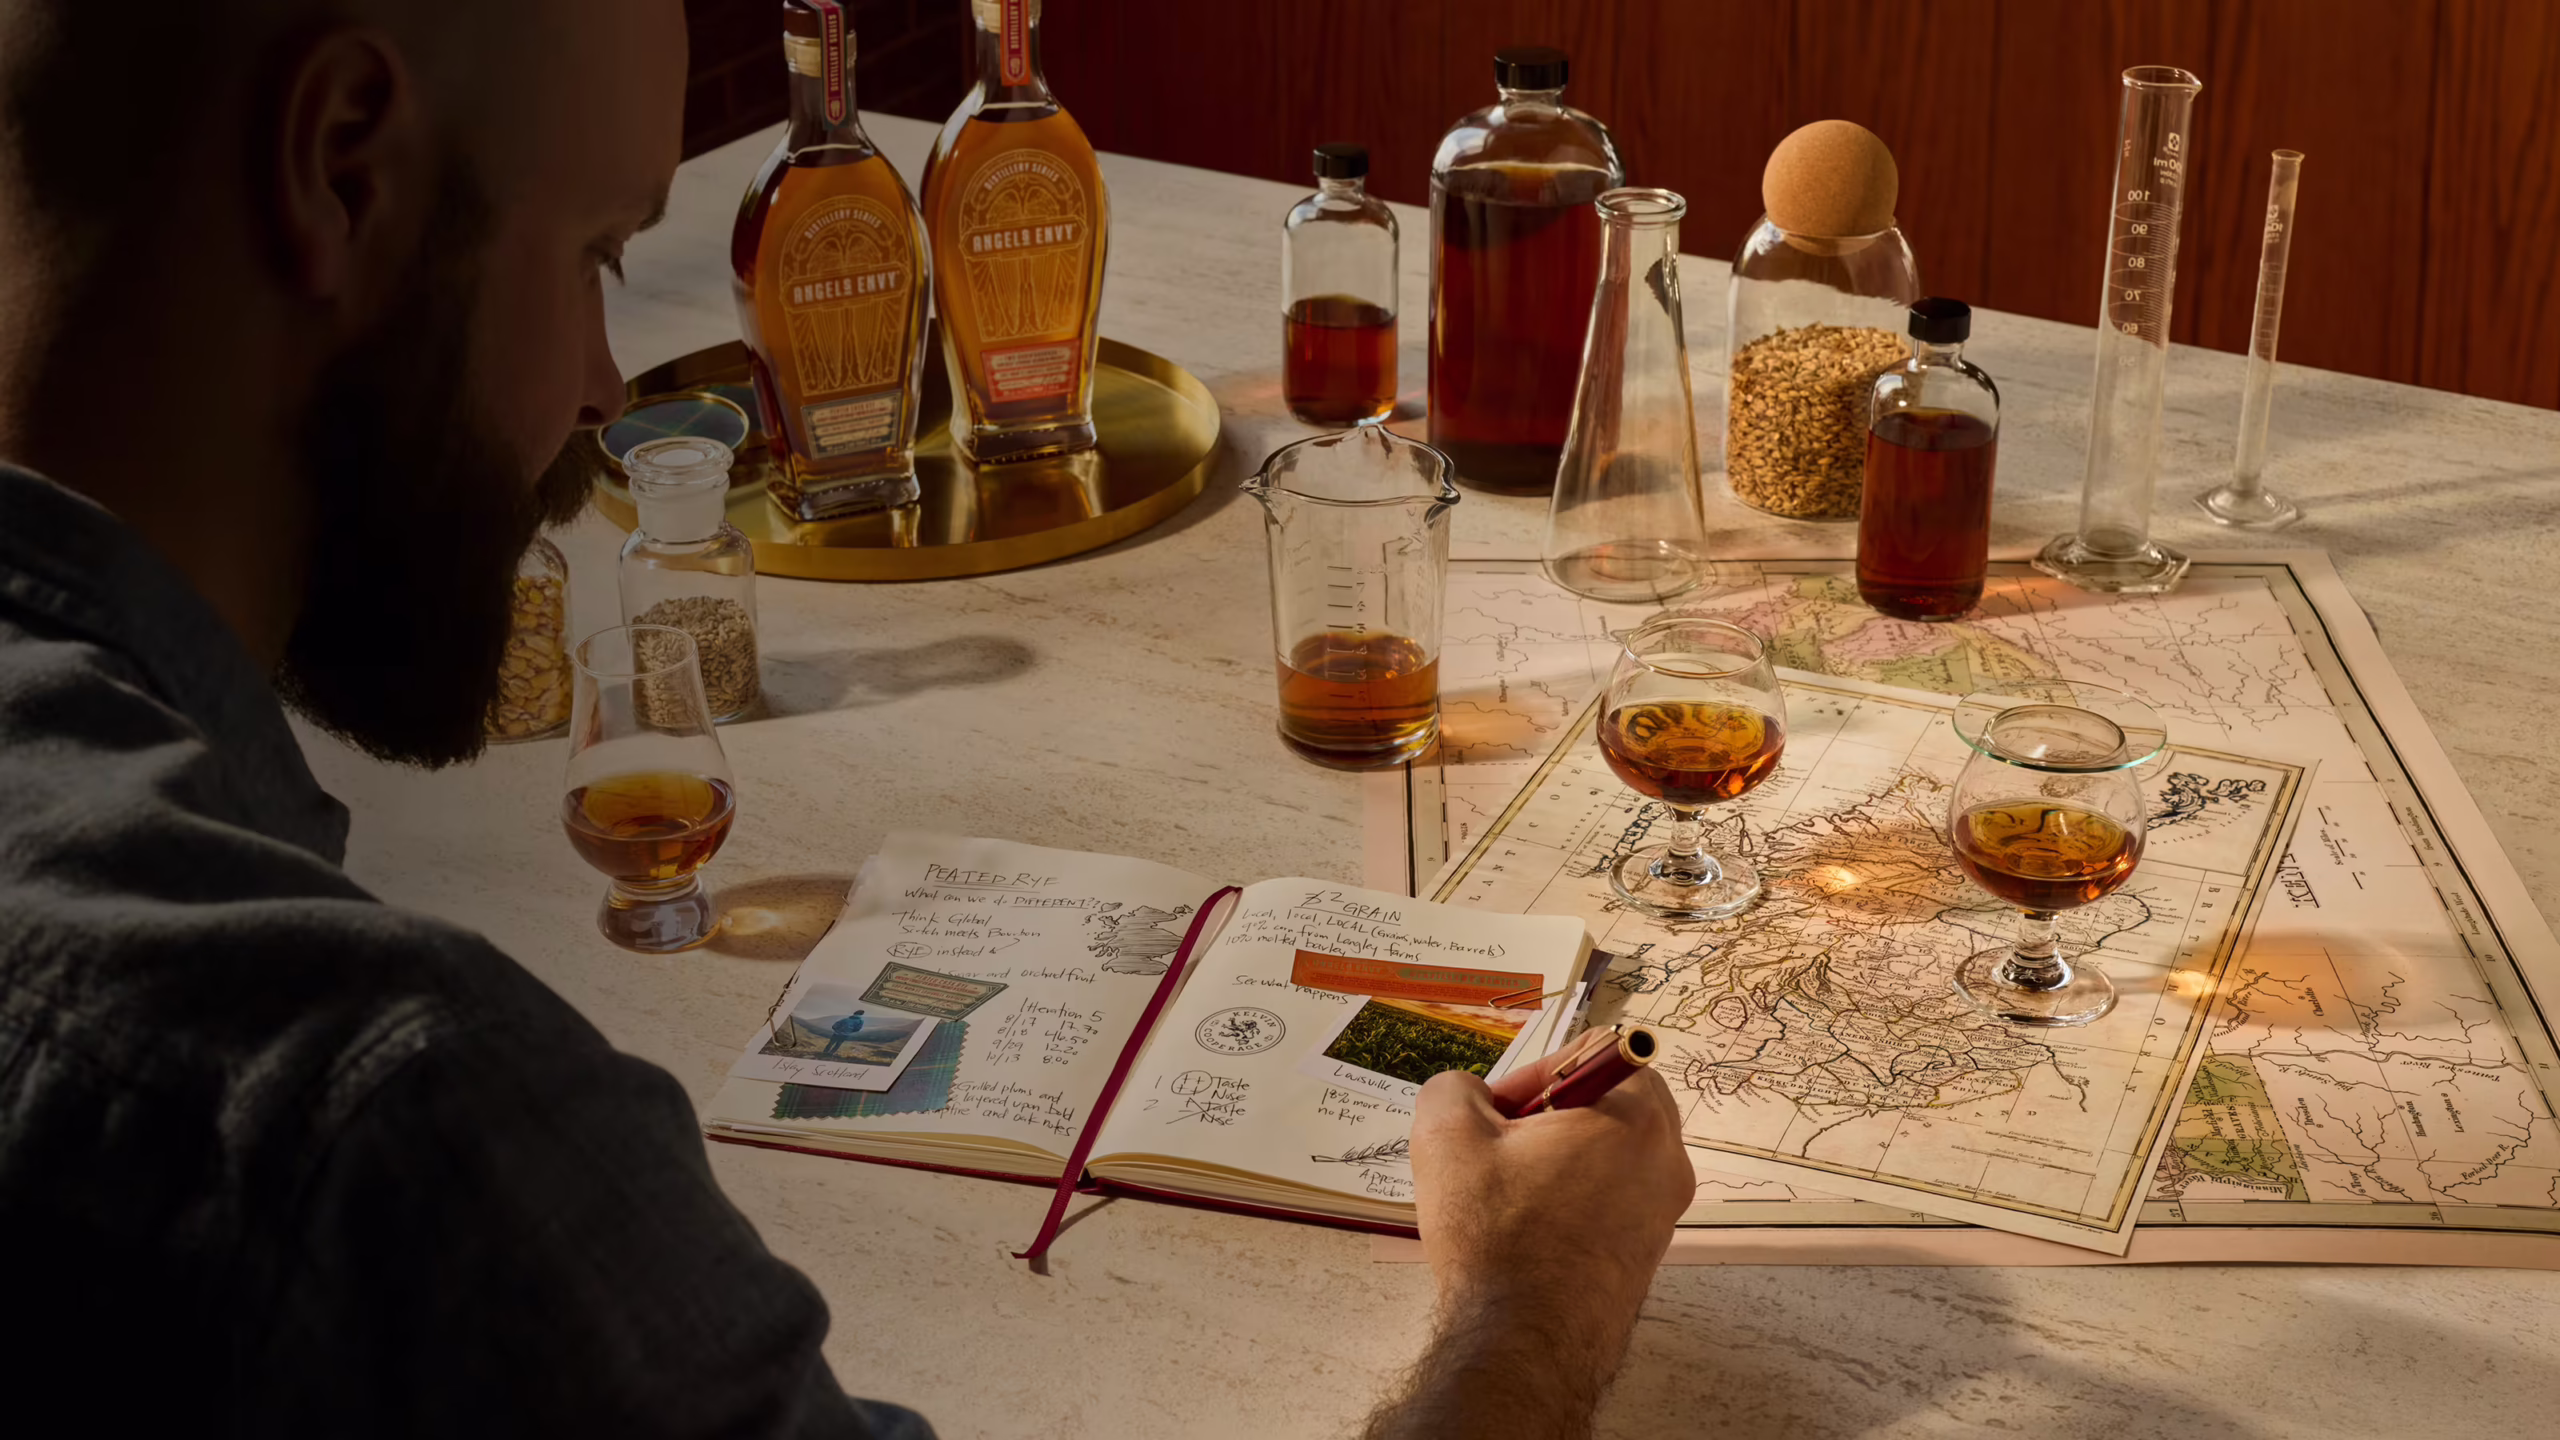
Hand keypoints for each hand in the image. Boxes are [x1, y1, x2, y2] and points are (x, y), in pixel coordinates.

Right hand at [1361, 1042, 1693, 1439]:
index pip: (1598, 1052)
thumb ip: (1455, 1087)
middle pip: (1615, 1098)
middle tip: (1505, 1144)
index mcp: (1635, 1117)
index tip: (1500, 1113)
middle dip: (1554, 1110)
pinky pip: (1614, 1196)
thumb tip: (1473, 1097)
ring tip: (1510, 1191)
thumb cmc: (1496, 1238)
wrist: (1525, 1347)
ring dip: (1560, 1154)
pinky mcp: (1648, 1251)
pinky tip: (1528, 1229)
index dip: (1537, 1071)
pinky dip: (1573, 1195)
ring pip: (1613, 1150)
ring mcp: (1664, 1210)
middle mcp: (1667, 1160)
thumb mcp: (1447, 1136)